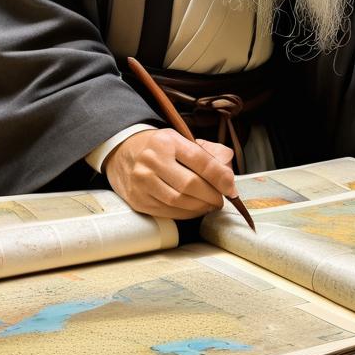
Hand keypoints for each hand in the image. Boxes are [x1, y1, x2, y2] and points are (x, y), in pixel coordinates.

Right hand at [103, 128, 237, 218]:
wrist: (123, 152)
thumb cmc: (160, 148)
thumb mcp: (182, 139)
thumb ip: (210, 153)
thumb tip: (228, 176)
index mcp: (167, 141)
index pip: (200, 160)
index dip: (220, 177)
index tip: (231, 188)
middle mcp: (152, 160)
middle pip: (190, 185)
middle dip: (212, 195)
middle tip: (221, 199)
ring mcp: (142, 182)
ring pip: (179, 202)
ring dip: (200, 207)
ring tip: (209, 204)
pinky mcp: (138, 200)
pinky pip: (168, 212)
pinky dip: (186, 214)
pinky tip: (194, 209)